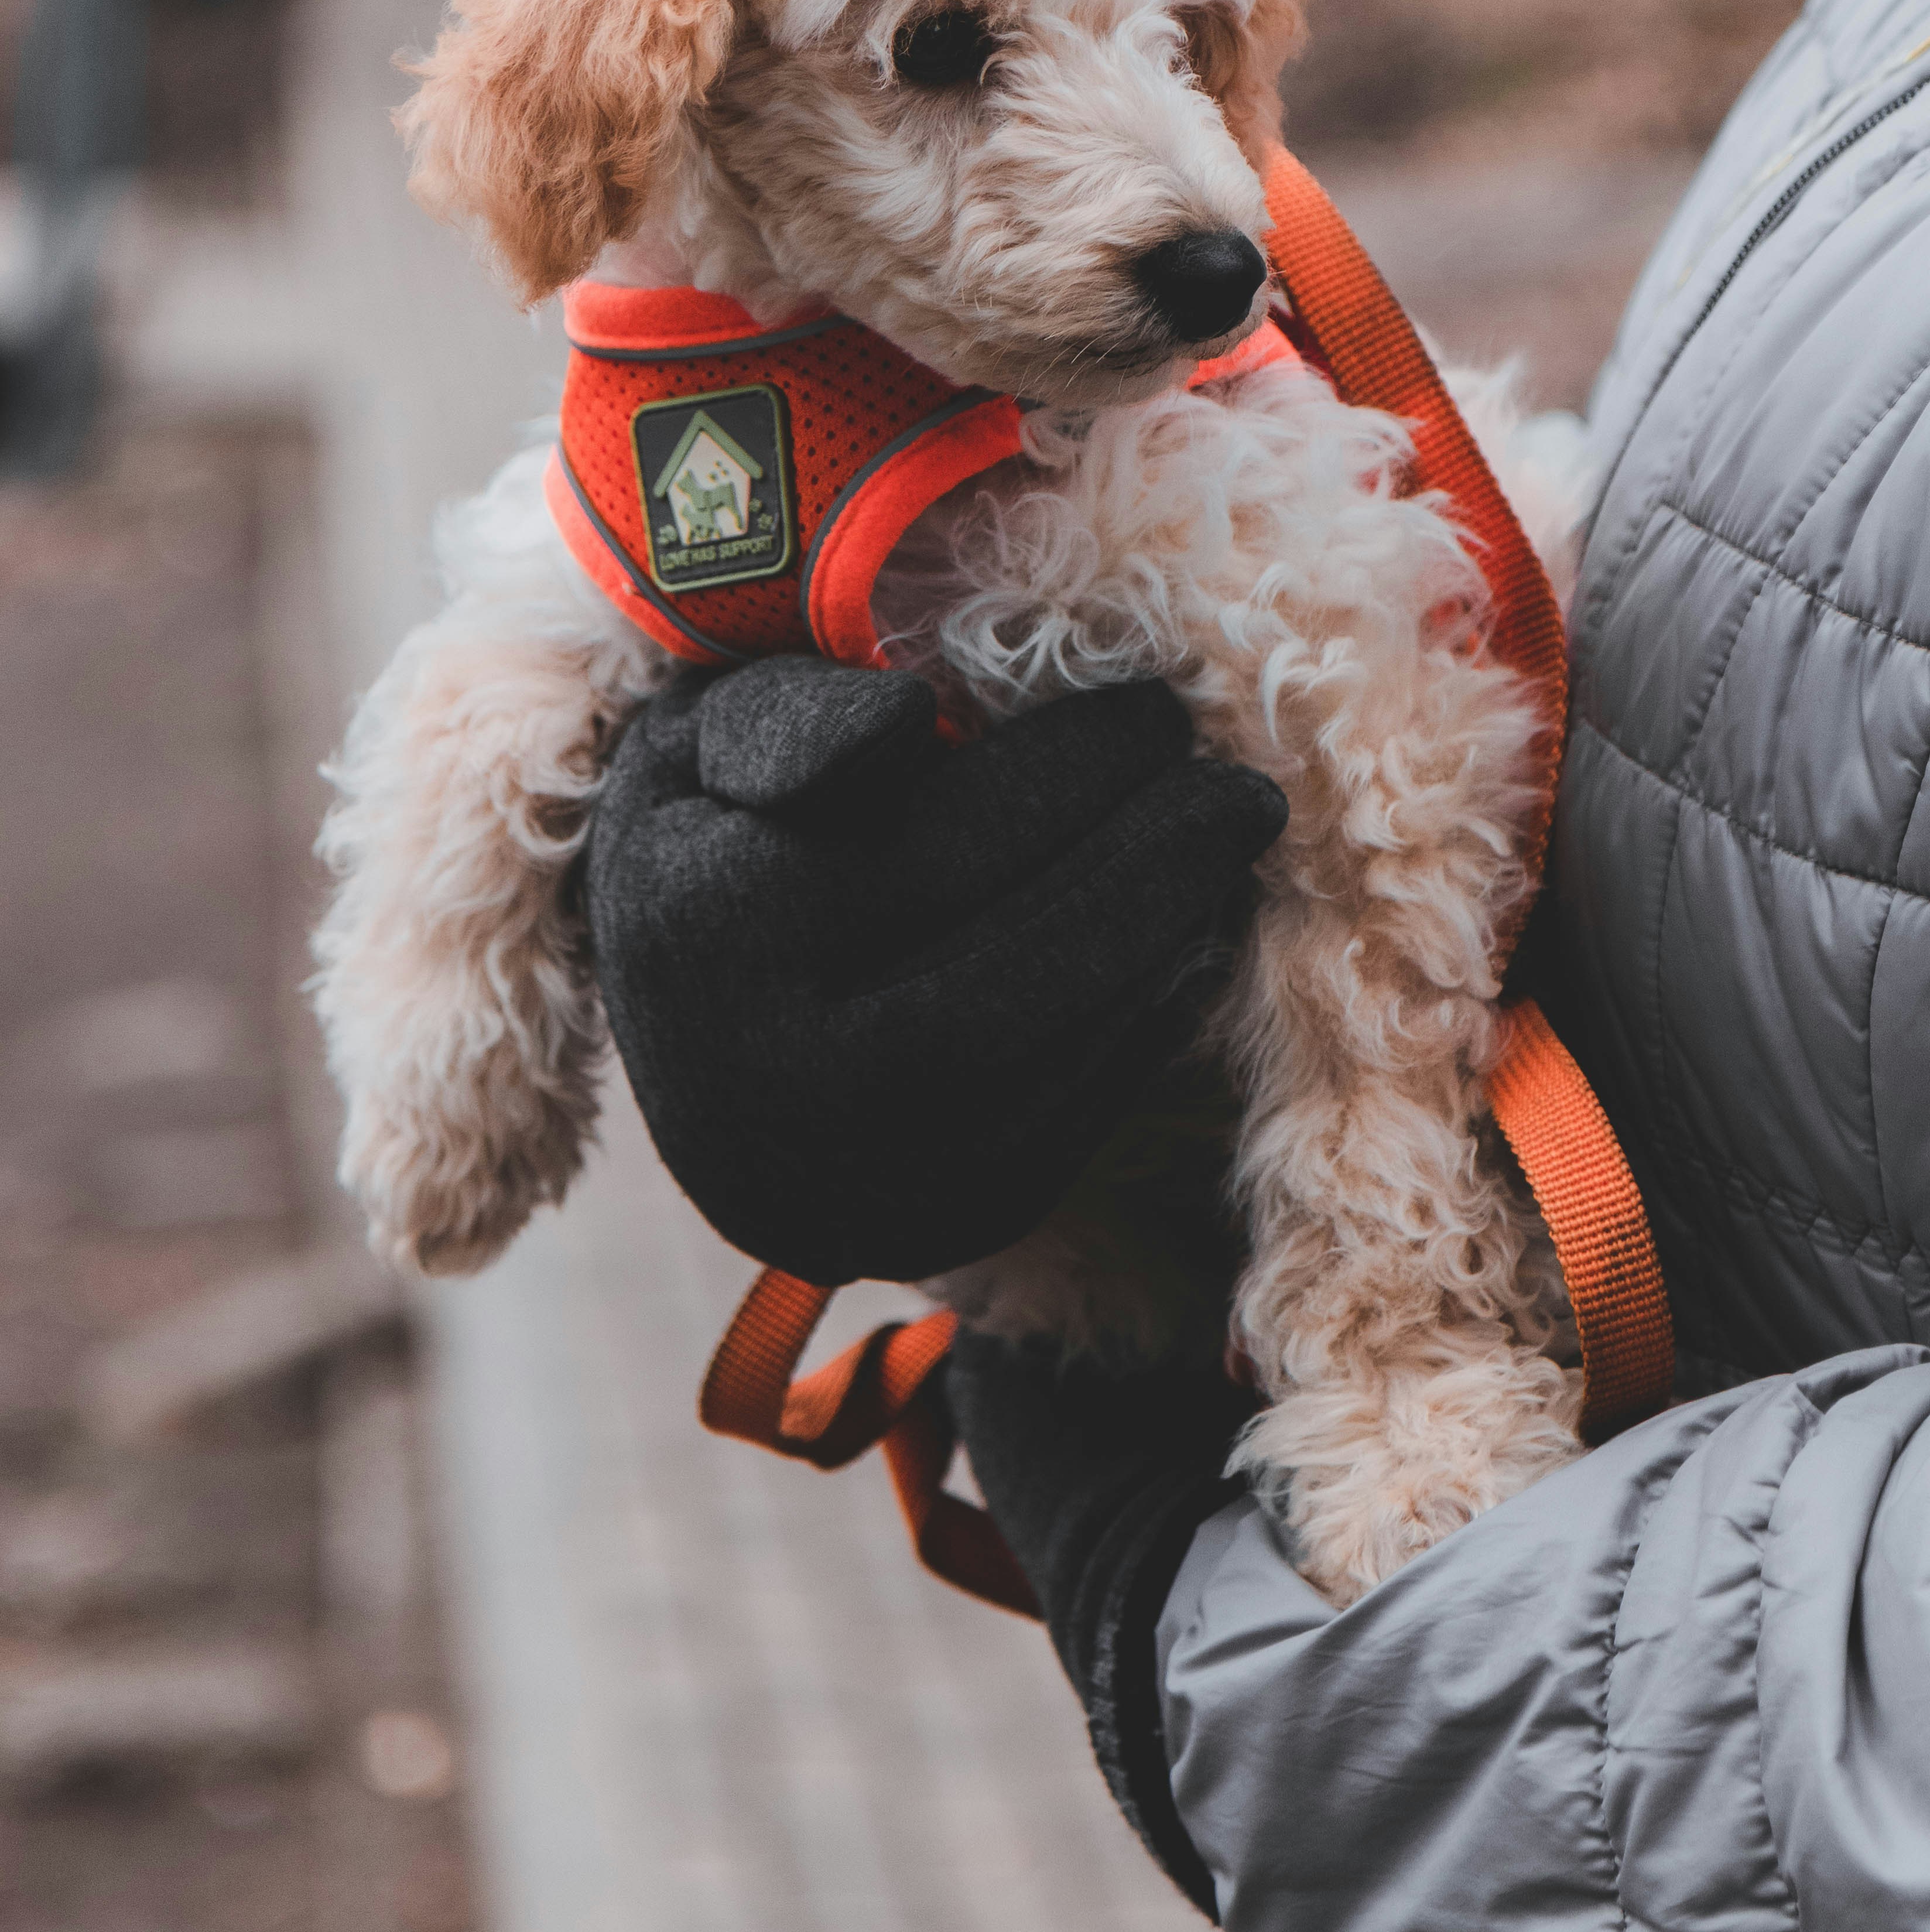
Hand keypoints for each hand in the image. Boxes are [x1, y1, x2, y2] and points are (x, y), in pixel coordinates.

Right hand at [584, 661, 1287, 1284]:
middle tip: (1241, 787)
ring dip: (1171, 940)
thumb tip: (909, 715)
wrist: (686, 1047)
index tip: (1154, 705)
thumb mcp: (701, 748)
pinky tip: (1201, 932)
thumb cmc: (715, 840)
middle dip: (1151, 869)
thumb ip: (790, 717)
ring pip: (1058, 1059)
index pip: (930, 851)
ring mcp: (855, 1180)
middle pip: (1014, 973)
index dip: (1066, 774)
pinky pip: (1079, 1121)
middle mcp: (773, 1087)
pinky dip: (1154, 1019)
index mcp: (703, 942)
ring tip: (1234, 847)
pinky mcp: (937, 1226)